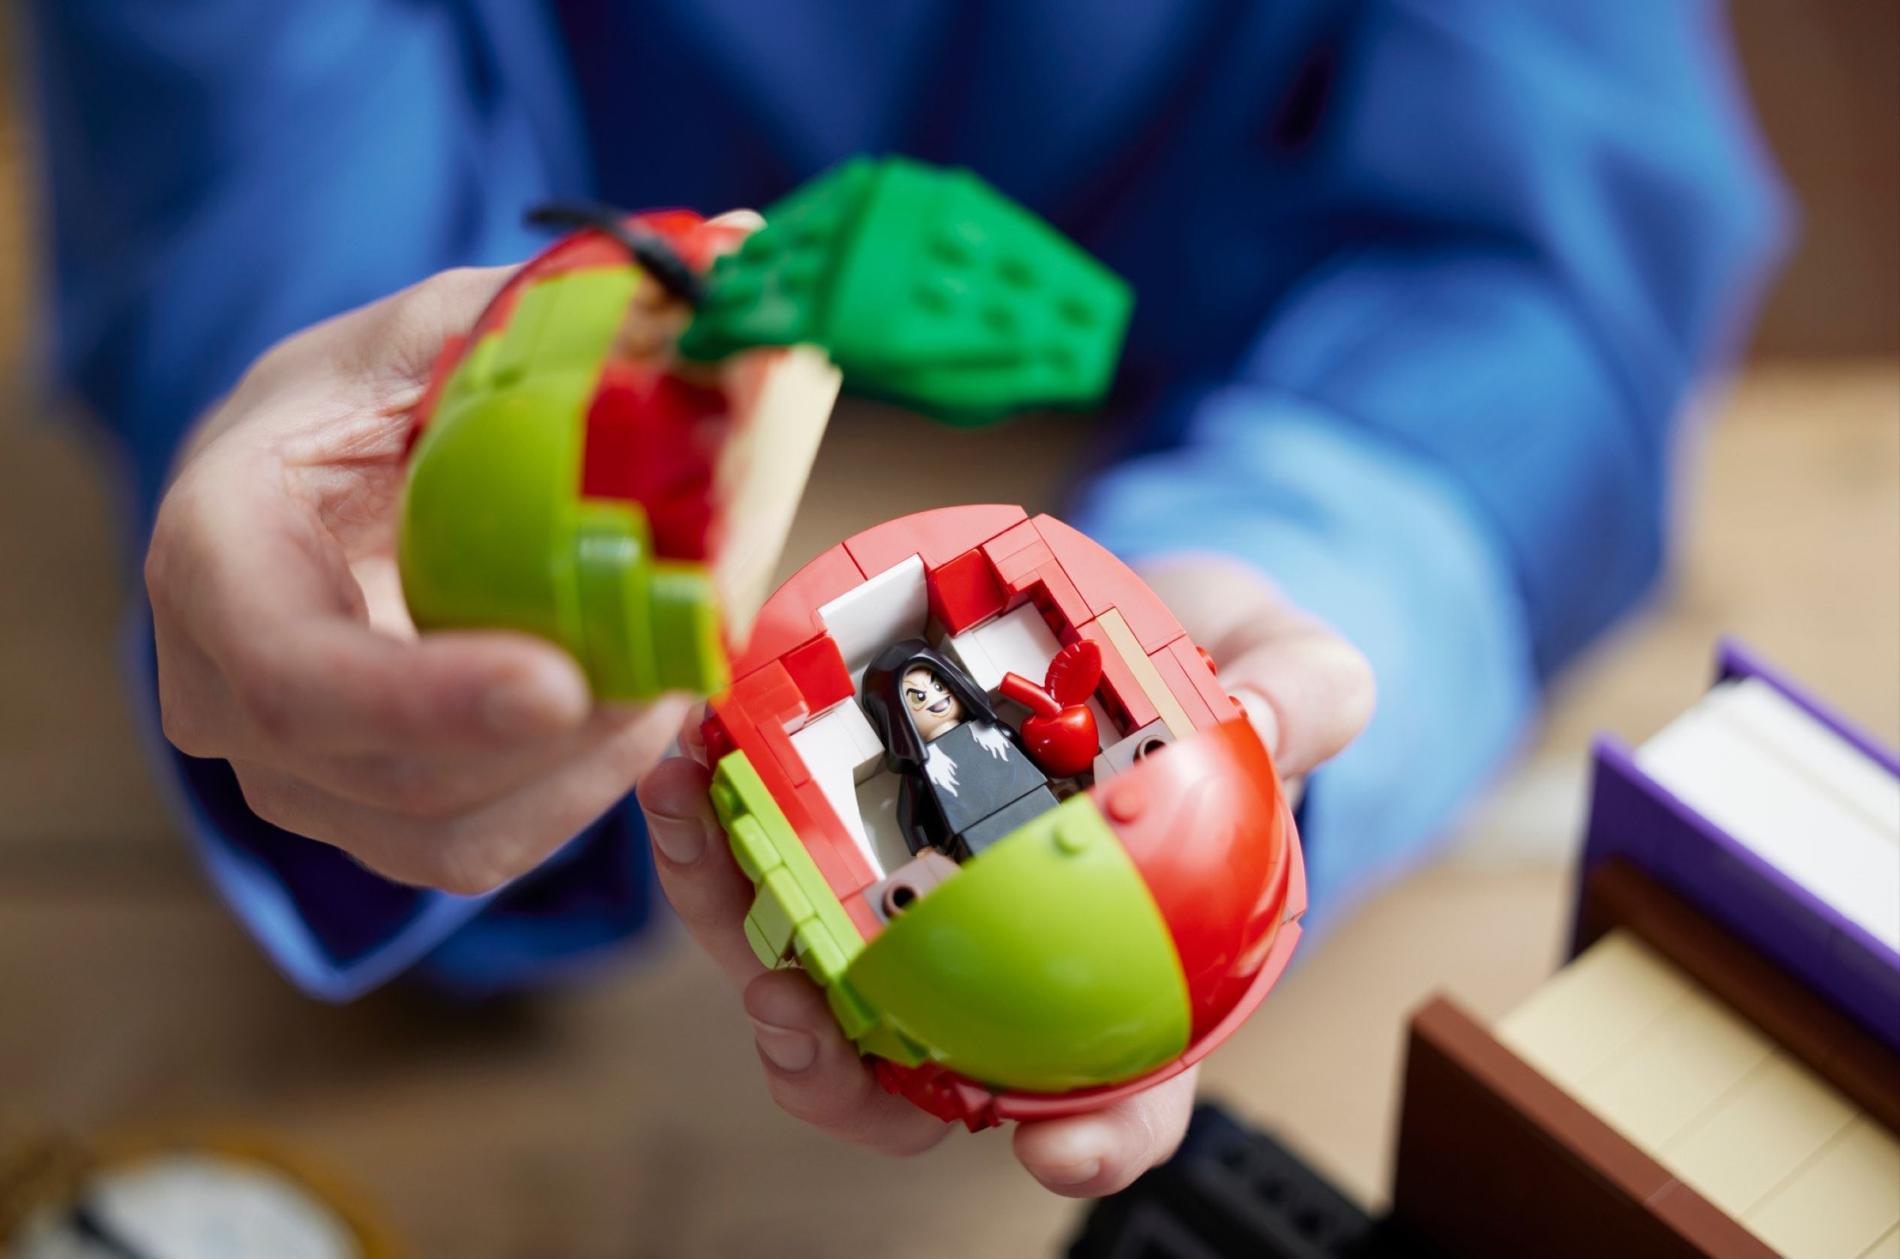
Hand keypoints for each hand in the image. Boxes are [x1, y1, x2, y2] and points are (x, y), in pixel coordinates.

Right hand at [147, 268, 690, 893]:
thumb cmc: (367, 403)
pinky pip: (476, 848)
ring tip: (668, 688)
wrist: (316, 485)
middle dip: (553, 744)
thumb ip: (553, 311)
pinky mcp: (365, 812)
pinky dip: (571, 800)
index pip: (290, 666)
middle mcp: (223, 686)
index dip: (424, 696)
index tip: (559, 682)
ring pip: (441, 838)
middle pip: (383, 776)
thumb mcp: (432, 332)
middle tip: (673, 672)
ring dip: (580, 780)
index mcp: (217, 552)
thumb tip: (736, 243)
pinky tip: (635, 724)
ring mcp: (291, 770)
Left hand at [634, 553, 1372, 1195]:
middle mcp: (1002, 973)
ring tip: (701, 847)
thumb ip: (1302, 697)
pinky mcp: (836, 848)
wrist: (1126, 618)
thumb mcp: (1284, 670)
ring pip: (814, 984)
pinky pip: (760, 873)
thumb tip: (1266, 719)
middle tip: (800, 1017)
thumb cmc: (1209, 678)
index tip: (1061, 1151)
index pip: (1124, 1090)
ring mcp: (909, 920)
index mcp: (1129, 975)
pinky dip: (712, 835)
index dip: (1098, 1139)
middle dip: (843, 1080)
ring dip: (739, 940)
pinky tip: (693, 758)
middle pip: (919, 1081)